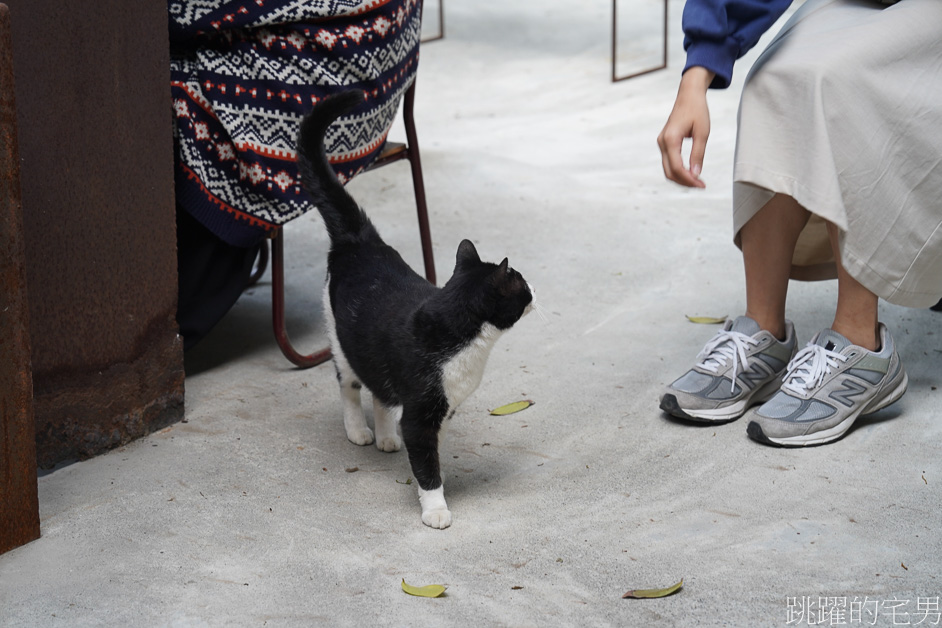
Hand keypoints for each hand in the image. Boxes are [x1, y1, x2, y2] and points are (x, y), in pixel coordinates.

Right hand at [657, 67, 714, 187]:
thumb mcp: (702, 132)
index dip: (689, 180)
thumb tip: (696, 174)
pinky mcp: (664, 143)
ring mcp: (661, 143)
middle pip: (670, 172)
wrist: (688, 95)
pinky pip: (669, 162)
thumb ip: (698, 154)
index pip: (677, 168)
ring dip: (681, 178)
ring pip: (668, 169)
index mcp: (671, 139)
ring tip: (697, 181)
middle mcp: (662, 143)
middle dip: (685, 182)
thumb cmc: (697, 110)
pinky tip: (690, 172)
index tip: (702, 184)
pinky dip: (678, 170)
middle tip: (701, 185)